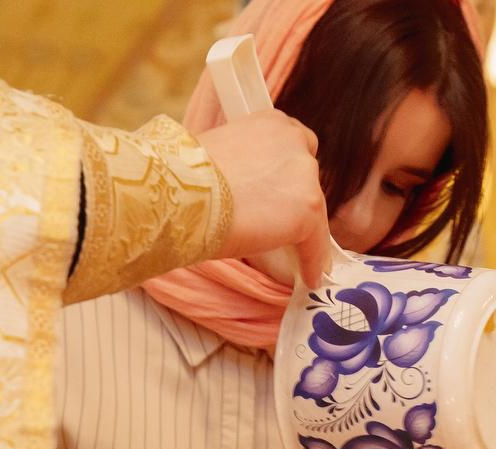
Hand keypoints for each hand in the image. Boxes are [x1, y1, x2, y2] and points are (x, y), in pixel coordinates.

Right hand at [198, 111, 332, 286]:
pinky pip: (316, 244)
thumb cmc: (182, 180)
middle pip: (307, 178)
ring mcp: (304, 175)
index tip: (280, 194)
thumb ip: (244, 165)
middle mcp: (293, 140)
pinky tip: (308, 278)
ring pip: (312, 211)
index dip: (286, 175)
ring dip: (302, 232)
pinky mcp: (308, 210)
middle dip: (294, 201)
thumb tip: (242, 192)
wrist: (179, 195)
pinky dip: (312, 262)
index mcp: (270, 122)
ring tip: (296, 258)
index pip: (294, 147)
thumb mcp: (218, 155)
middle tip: (279, 226)